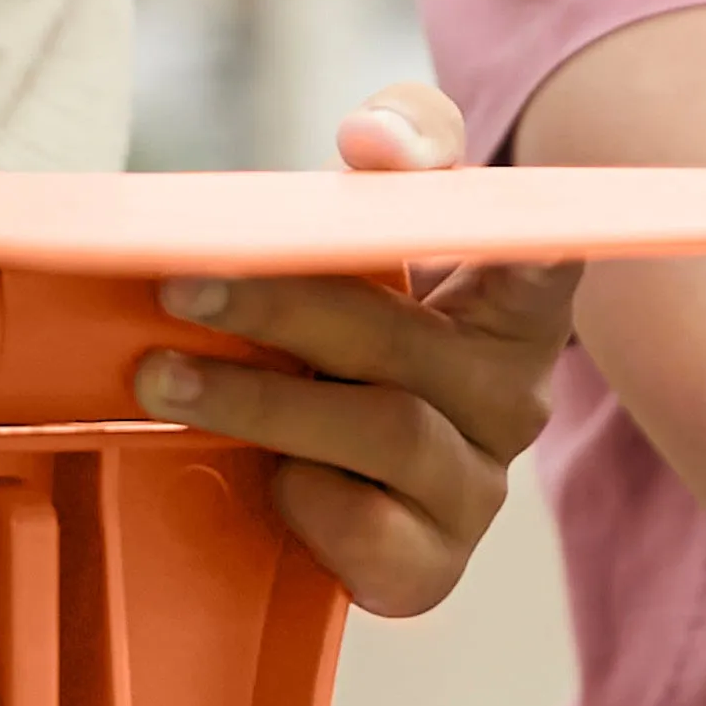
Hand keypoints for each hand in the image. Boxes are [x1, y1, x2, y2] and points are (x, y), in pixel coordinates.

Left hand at [132, 79, 575, 615]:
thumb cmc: (361, 319)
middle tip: (181, 286)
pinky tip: (258, 476)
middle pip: (406, 342)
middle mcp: (513, 399)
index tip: (511, 229)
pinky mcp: (428, 567)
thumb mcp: (382, 220)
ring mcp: (476, 490)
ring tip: (161, 380)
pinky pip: (366, 532)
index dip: (535, 245)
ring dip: (258, 404)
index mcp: (516, 306)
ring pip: (382, 432)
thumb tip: (371, 138)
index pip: (544, 261)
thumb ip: (401, 146)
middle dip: (284, 309)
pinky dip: (302, 499)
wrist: (318, 454)